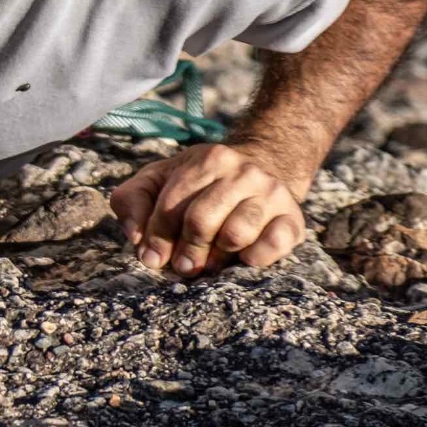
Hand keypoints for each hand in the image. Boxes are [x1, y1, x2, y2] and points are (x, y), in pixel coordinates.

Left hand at [109, 142, 308, 275]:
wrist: (263, 168)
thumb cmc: (198, 183)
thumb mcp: (158, 180)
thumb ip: (132, 200)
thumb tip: (136, 239)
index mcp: (208, 160)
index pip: (172, 205)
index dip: (157, 237)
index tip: (152, 258)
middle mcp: (244, 172)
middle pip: (201, 221)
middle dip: (185, 250)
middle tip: (182, 266)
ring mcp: (273, 194)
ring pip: (235, 235)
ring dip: (217, 256)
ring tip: (211, 260)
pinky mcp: (293, 219)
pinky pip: (273, 245)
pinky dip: (254, 258)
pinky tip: (242, 258)